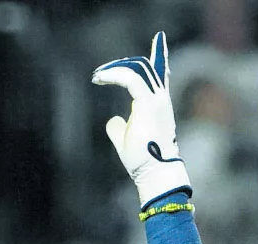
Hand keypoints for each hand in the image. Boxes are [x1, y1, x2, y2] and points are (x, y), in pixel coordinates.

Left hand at [92, 31, 191, 206]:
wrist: (154, 171)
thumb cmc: (142, 159)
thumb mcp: (125, 139)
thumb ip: (119, 127)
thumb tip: (113, 120)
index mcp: (156, 104)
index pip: (157, 74)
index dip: (149, 60)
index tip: (125, 64)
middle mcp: (160, 97)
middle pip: (148, 66)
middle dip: (123, 64)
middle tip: (101, 73)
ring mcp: (157, 99)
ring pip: (140, 68)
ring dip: (116, 68)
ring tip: (97, 76)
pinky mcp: (149, 103)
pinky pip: (132, 78)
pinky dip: (116, 75)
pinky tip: (101, 78)